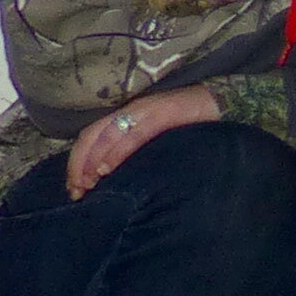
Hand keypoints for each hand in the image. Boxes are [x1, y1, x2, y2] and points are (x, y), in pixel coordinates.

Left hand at [68, 84, 225, 195]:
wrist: (221, 103)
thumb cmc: (189, 125)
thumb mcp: (155, 139)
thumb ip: (135, 151)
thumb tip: (110, 179)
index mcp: (126, 116)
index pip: (91, 137)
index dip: (77, 162)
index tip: (74, 188)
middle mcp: (130, 112)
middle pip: (91, 137)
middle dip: (78, 165)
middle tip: (76, 192)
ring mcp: (144, 112)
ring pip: (106, 136)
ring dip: (91, 162)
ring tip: (87, 185)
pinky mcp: (160, 114)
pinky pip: (132, 135)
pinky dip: (115, 153)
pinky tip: (107, 169)